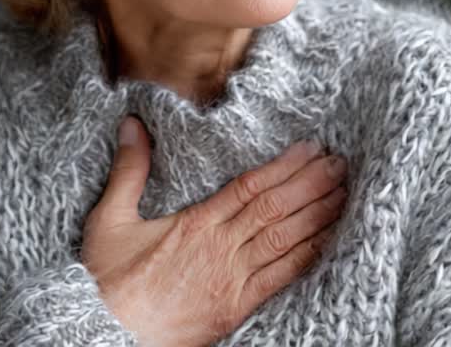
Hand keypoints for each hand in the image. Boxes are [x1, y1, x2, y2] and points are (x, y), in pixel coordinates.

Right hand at [82, 115, 348, 346]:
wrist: (108, 335)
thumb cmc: (106, 281)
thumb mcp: (110, 219)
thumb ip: (129, 170)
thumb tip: (132, 124)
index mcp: (196, 224)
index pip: (250, 187)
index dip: (284, 167)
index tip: (310, 149)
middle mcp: (221, 249)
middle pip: (276, 209)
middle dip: (311, 184)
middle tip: (340, 164)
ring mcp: (233, 280)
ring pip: (285, 240)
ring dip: (318, 215)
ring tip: (344, 193)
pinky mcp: (237, 307)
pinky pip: (281, 278)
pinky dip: (308, 256)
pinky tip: (328, 241)